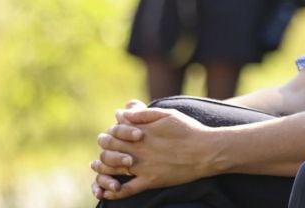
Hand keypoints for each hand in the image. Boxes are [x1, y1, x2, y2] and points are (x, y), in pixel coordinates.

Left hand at [90, 105, 213, 199]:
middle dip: (104, 147)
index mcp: (142, 132)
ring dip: (101, 167)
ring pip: (112, 168)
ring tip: (97, 166)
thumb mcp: (168, 114)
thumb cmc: (189, 130)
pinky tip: (107, 190)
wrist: (207, 151)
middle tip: (104, 147)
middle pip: (109, 149)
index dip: (111, 131)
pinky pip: (125, 191)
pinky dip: (112, 192)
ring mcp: (143, 167)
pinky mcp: (150, 181)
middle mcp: (139, 150)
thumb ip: (143, 113)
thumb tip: (121, 112)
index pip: (114, 131)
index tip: (114, 132)